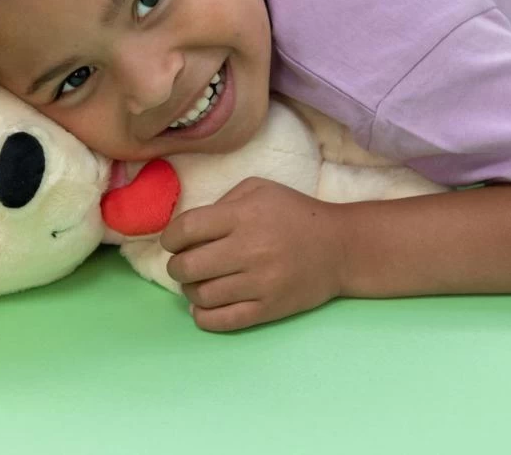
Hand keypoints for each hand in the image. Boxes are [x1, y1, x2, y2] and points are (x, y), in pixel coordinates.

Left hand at [160, 177, 345, 332]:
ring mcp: (259, 283)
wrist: (340, 248)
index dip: (170, 238)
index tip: (173, 242)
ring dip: (190, 291)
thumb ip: (223, 202)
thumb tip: (188, 229)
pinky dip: (203, 317)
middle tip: (184, 265)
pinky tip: (203, 307)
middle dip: (176, 267)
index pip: (186, 229)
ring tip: (198, 283)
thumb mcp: (259, 190)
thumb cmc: (295, 214)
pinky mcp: (268, 309)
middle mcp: (249, 250)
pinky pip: (222, 321)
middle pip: (187, 266)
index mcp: (243, 216)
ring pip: (201, 296)